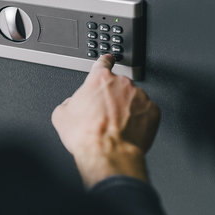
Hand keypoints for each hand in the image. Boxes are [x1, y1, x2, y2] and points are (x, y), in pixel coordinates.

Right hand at [51, 54, 159, 187]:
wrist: (107, 154)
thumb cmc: (86, 135)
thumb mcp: (61, 115)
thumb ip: (69, 101)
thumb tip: (73, 104)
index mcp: (99, 79)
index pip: (103, 63)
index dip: (104, 62)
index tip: (108, 61)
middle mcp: (122, 84)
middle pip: (118, 85)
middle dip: (112, 97)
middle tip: (104, 114)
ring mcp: (140, 97)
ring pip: (133, 99)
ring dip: (126, 108)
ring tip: (115, 126)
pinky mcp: (153, 112)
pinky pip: (145, 112)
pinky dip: (139, 120)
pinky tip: (127, 130)